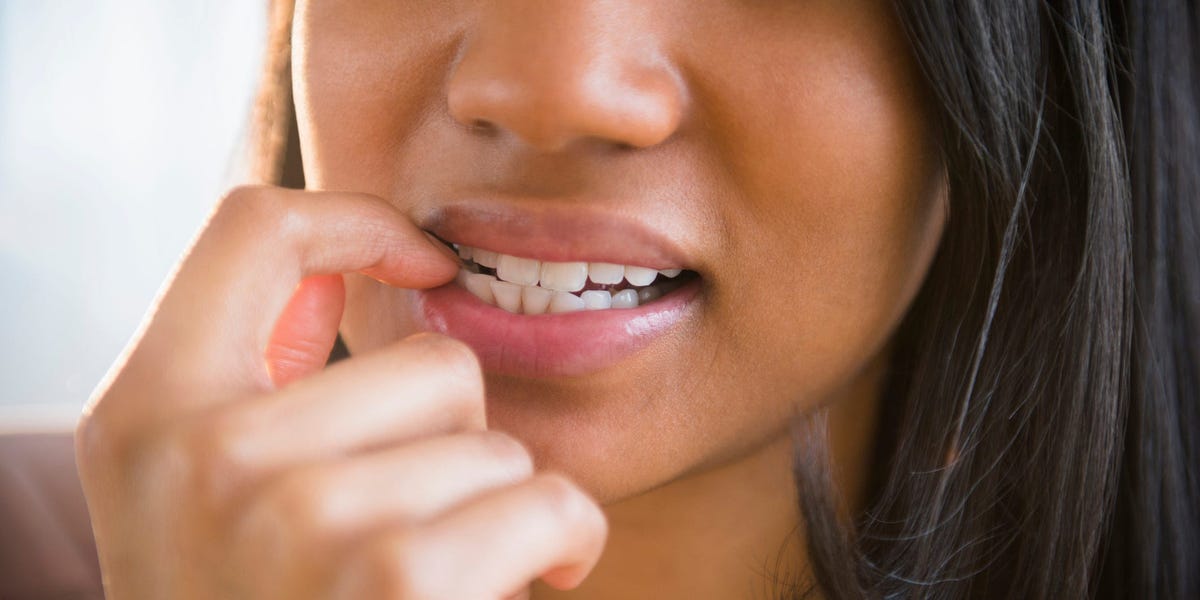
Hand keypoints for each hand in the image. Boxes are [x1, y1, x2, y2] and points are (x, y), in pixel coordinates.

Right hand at [75, 185, 607, 598]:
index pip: (253, 228)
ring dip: (500, 511)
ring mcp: (292, 518)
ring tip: (440, 584)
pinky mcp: (392, 581)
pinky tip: (521, 588)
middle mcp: (203, 455)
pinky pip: (543, 501)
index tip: (425, 262)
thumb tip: (367, 275)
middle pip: (430, 362)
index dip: (359, 221)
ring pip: (493, 442)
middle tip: (409, 534)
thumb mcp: (204, 505)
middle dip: (457, 448)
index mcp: (146, 415)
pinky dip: (563, 545)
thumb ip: (259, 387)